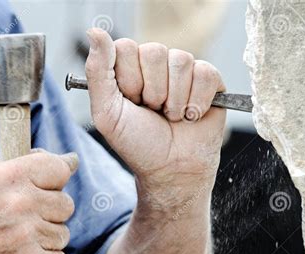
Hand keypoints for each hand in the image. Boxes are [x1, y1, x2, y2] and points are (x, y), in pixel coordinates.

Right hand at [0, 151, 76, 253]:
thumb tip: (69, 160)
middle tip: (26, 219)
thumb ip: (24, 164)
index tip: (52, 186)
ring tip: (19, 240)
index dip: (57, 179)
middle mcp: (20, 203)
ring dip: (46, 239)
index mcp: (8, 176)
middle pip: (66, 204)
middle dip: (50, 213)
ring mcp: (27, 235)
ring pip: (63, 233)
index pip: (59, 169)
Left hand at [85, 28, 225, 195]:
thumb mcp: (108, 113)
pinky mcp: (210, 80)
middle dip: (153, 92)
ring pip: (181, 61)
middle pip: (154, 51)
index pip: (126, 47)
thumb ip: (98, 72)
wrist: (172, 170)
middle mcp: (156, 65)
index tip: (131, 102)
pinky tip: (192, 116)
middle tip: (154, 112)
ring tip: (172, 117)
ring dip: (175, 101)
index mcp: (129, 69)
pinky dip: (197, 102)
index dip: (129, 79)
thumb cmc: (139, 145)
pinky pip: (205, 72)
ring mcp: (184, 71)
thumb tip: (95, 31)